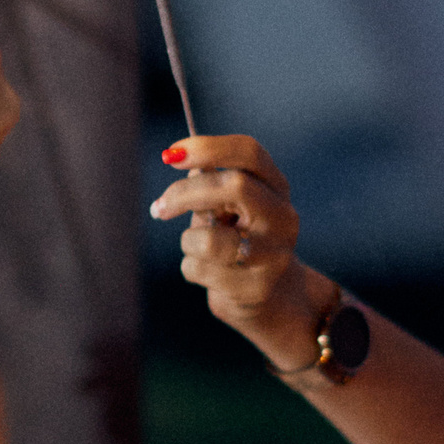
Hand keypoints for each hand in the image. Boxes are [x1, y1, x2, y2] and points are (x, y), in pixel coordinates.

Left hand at [149, 135, 326, 347]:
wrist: (266, 297)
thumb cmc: (237, 239)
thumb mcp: (229, 205)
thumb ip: (210, 181)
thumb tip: (178, 157)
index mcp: (277, 187)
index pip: (249, 152)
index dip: (207, 147)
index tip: (170, 154)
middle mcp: (283, 217)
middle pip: (235, 186)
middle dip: (185, 193)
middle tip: (159, 208)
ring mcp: (274, 255)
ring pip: (210, 238)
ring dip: (189, 241)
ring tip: (197, 247)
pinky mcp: (256, 288)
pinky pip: (200, 269)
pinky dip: (191, 268)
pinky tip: (208, 273)